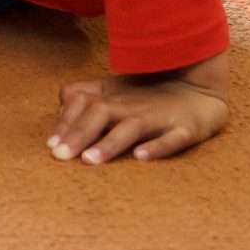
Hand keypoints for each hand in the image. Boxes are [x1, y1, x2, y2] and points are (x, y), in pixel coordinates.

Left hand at [49, 51, 229, 163]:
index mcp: (112, 97)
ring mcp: (159, 117)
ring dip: (110, 143)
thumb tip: (58, 112)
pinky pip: (173, 139)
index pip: (81, 103)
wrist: (199, 89)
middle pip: (100, 115)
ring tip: (90, 160)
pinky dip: (157, 147)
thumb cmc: (147, 95)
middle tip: (60, 156)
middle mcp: (131, 106)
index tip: (50, 145)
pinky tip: (141, 157)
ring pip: (132, 128)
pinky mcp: (186, 128)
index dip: (65, 123)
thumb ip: (83, 96)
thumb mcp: (112, 91)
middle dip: (79, 134)